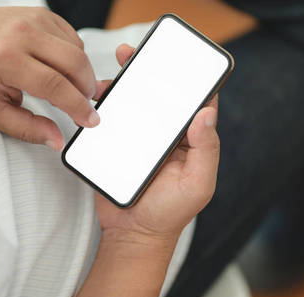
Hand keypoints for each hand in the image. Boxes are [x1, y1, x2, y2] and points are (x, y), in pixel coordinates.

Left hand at [0, 1, 99, 150]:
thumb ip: (26, 128)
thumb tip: (56, 139)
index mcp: (8, 60)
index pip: (56, 86)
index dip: (78, 107)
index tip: (89, 120)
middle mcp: (23, 35)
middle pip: (75, 63)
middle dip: (86, 89)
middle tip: (84, 106)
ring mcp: (33, 20)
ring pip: (77, 49)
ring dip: (81, 73)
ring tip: (70, 89)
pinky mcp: (40, 14)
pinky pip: (71, 36)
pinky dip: (74, 55)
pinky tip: (62, 68)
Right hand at [77, 44, 219, 296]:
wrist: (133, 234)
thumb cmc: (170, 213)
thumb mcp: (197, 184)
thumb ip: (206, 150)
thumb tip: (206, 113)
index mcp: (190, 140)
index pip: (194, 102)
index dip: (188, 79)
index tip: (177, 61)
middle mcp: (167, 135)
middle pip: (160, 96)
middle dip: (149, 72)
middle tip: (133, 55)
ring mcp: (142, 138)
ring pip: (135, 103)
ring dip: (123, 85)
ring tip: (110, 75)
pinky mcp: (119, 144)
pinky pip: (114, 119)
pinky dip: (105, 105)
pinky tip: (97, 96)